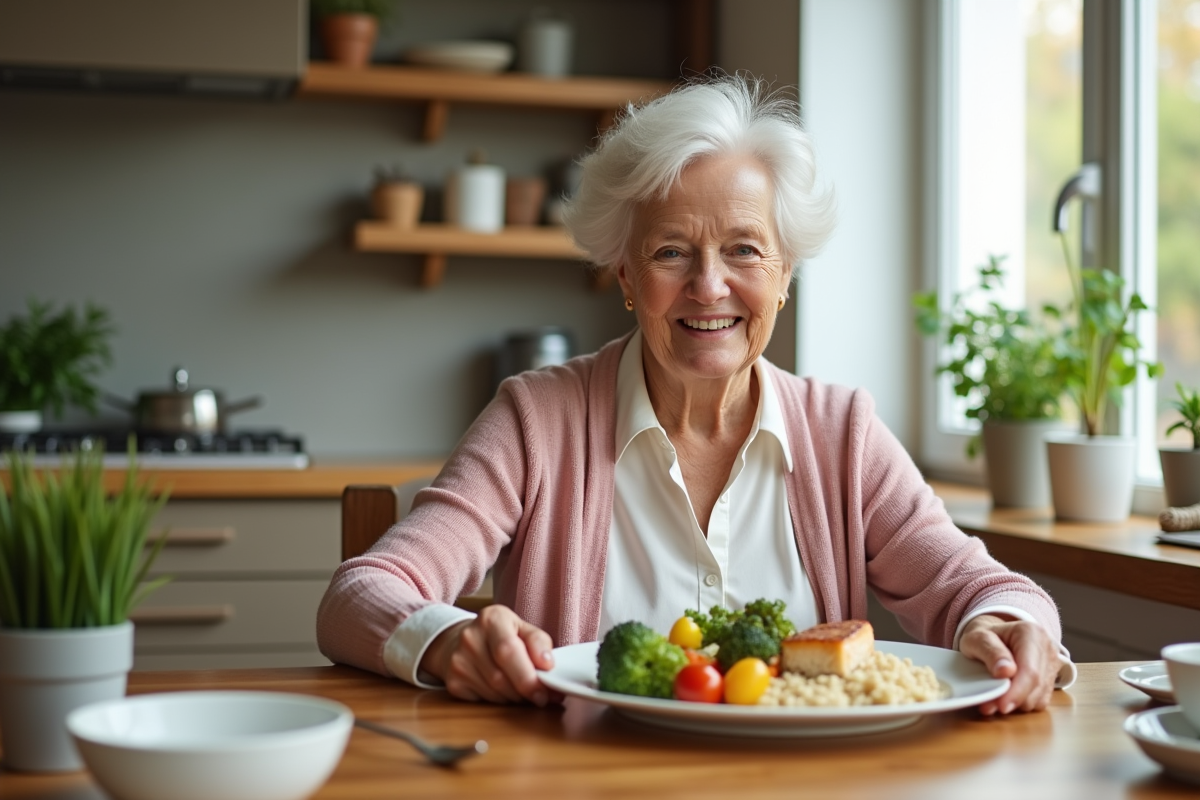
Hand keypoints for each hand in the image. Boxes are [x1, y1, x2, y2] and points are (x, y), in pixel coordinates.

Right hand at [419, 605, 559, 705]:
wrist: (460, 640)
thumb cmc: (499, 635)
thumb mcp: (521, 628)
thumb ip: (539, 642)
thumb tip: (548, 665)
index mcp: (491, 618)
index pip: (507, 650)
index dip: (527, 676)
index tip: (544, 692)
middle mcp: (470, 637)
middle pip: (500, 677)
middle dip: (524, 691)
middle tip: (539, 697)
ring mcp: (458, 661)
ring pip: (494, 693)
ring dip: (514, 697)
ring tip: (521, 690)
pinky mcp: (453, 682)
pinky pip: (483, 701)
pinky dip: (499, 701)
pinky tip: (503, 691)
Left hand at [959, 614, 1060, 714]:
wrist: (993, 636)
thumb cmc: (984, 636)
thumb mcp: (976, 638)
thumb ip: (990, 652)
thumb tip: (1006, 671)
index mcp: (1031, 633)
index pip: (1030, 670)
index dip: (1017, 692)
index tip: (1001, 705)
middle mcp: (1047, 648)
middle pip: (1037, 686)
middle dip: (1013, 700)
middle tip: (988, 706)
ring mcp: (1052, 664)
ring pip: (1040, 696)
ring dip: (1017, 703)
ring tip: (995, 698)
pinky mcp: (1051, 678)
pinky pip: (1041, 700)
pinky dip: (1023, 703)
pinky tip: (1008, 695)